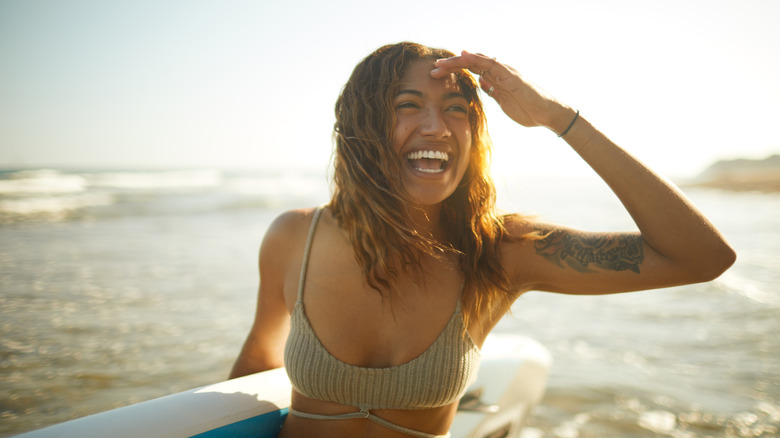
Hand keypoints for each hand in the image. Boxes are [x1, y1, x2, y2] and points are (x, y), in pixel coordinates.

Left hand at [431, 50, 571, 131]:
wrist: (547, 114)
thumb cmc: (528, 110)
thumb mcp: (504, 101)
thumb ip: (493, 90)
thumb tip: (482, 82)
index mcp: (496, 78)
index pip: (471, 70)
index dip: (454, 70)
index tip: (437, 73)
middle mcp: (499, 72)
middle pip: (471, 63)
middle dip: (451, 65)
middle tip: (433, 67)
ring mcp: (506, 72)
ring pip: (478, 61)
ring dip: (459, 61)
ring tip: (442, 62)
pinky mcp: (512, 76)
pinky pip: (492, 65)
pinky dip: (478, 60)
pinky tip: (464, 57)